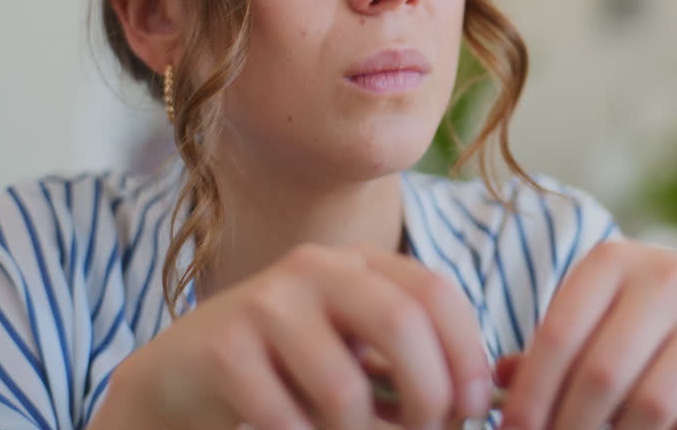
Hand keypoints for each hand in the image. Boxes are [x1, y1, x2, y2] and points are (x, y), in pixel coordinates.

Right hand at [93, 243, 492, 428]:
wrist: (183, 375)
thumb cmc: (291, 368)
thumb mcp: (358, 350)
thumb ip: (415, 360)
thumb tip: (493, 394)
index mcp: (358, 263)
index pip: (435, 291)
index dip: (466, 352)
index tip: (475, 407)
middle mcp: (314, 267)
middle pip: (400, 323)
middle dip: (428, 393)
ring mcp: (264, 303)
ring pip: (343, 389)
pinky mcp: (223, 349)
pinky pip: (286, 420)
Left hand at [497, 240, 676, 429]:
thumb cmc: (645, 326)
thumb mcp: (598, 319)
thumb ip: (552, 349)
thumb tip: (497, 382)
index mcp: (613, 262)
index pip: (559, 336)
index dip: (531, 396)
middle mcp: (669, 279)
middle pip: (601, 375)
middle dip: (569, 427)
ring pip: (650, 404)